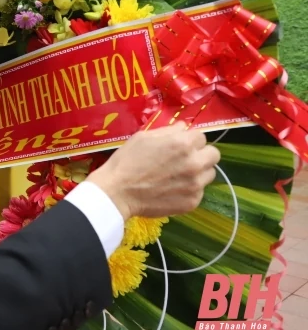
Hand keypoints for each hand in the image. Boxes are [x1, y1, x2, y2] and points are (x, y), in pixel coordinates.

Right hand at [87, 122, 220, 220]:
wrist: (117, 192)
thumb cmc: (127, 161)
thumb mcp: (143, 137)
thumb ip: (168, 131)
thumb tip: (183, 127)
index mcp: (183, 143)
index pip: (201, 136)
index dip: (189, 139)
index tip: (178, 145)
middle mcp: (194, 163)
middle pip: (213, 154)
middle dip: (201, 154)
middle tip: (184, 159)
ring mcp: (195, 184)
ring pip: (209, 173)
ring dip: (198, 172)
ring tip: (179, 175)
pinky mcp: (192, 202)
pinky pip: (199, 191)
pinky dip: (189, 189)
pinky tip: (172, 189)